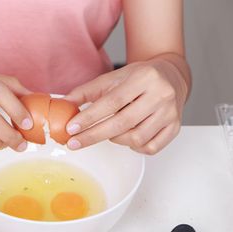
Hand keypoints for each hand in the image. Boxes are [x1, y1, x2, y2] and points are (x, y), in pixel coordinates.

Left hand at [64, 56, 188, 154]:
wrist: (171, 76)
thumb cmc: (138, 78)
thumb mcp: (112, 78)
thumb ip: (86, 92)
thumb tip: (63, 104)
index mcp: (144, 78)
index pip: (112, 102)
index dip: (89, 117)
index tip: (71, 128)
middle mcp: (161, 95)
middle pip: (122, 123)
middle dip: (94, 135)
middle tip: (74, 143)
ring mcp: (170, 113)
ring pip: (136, 138)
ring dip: (115, 139)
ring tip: (108, 131)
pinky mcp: (175, 127)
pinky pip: (150, 147)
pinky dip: (134, 146)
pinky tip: (128, 137)